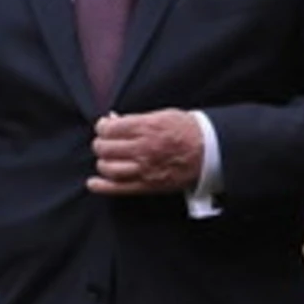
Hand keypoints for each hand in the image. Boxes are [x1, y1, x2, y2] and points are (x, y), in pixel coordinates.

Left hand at [88, 109, 203, 197]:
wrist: (209, 151)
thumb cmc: (188, 131)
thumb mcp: (162, 115)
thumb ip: (136, 119)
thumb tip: (113, 120)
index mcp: (146, 127)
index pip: (110, 128)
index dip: (102, 127)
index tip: (104, 127)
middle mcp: (143, 148)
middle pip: (105, 147)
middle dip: (101, 143)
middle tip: (105, 142)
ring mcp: (144, 168)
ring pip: (108, 167)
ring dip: (102, 162)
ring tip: (106, 158)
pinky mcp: (147, 185)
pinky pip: (118, 188)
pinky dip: (101, 186)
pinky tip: (93, 183)